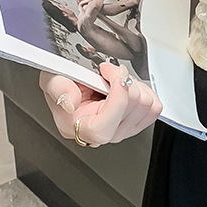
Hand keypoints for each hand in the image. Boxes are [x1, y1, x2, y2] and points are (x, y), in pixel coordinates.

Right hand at [39, 63, 162, 147]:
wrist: (71, 83)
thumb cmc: (64, 85)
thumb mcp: (52, 80)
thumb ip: (58, 90)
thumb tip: (70, 103)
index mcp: (80, 129)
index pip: (106, 126)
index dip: (117, 96)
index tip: (112, 72)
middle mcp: (104, 135)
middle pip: (133, 108)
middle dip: (124, 81)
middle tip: (109, 72)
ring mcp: (122, 130)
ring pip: (147, 105)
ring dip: (135, 84)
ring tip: (117, 80)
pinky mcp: (136, 123)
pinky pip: (155, 108)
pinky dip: (146, 91)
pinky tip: (130, 87)